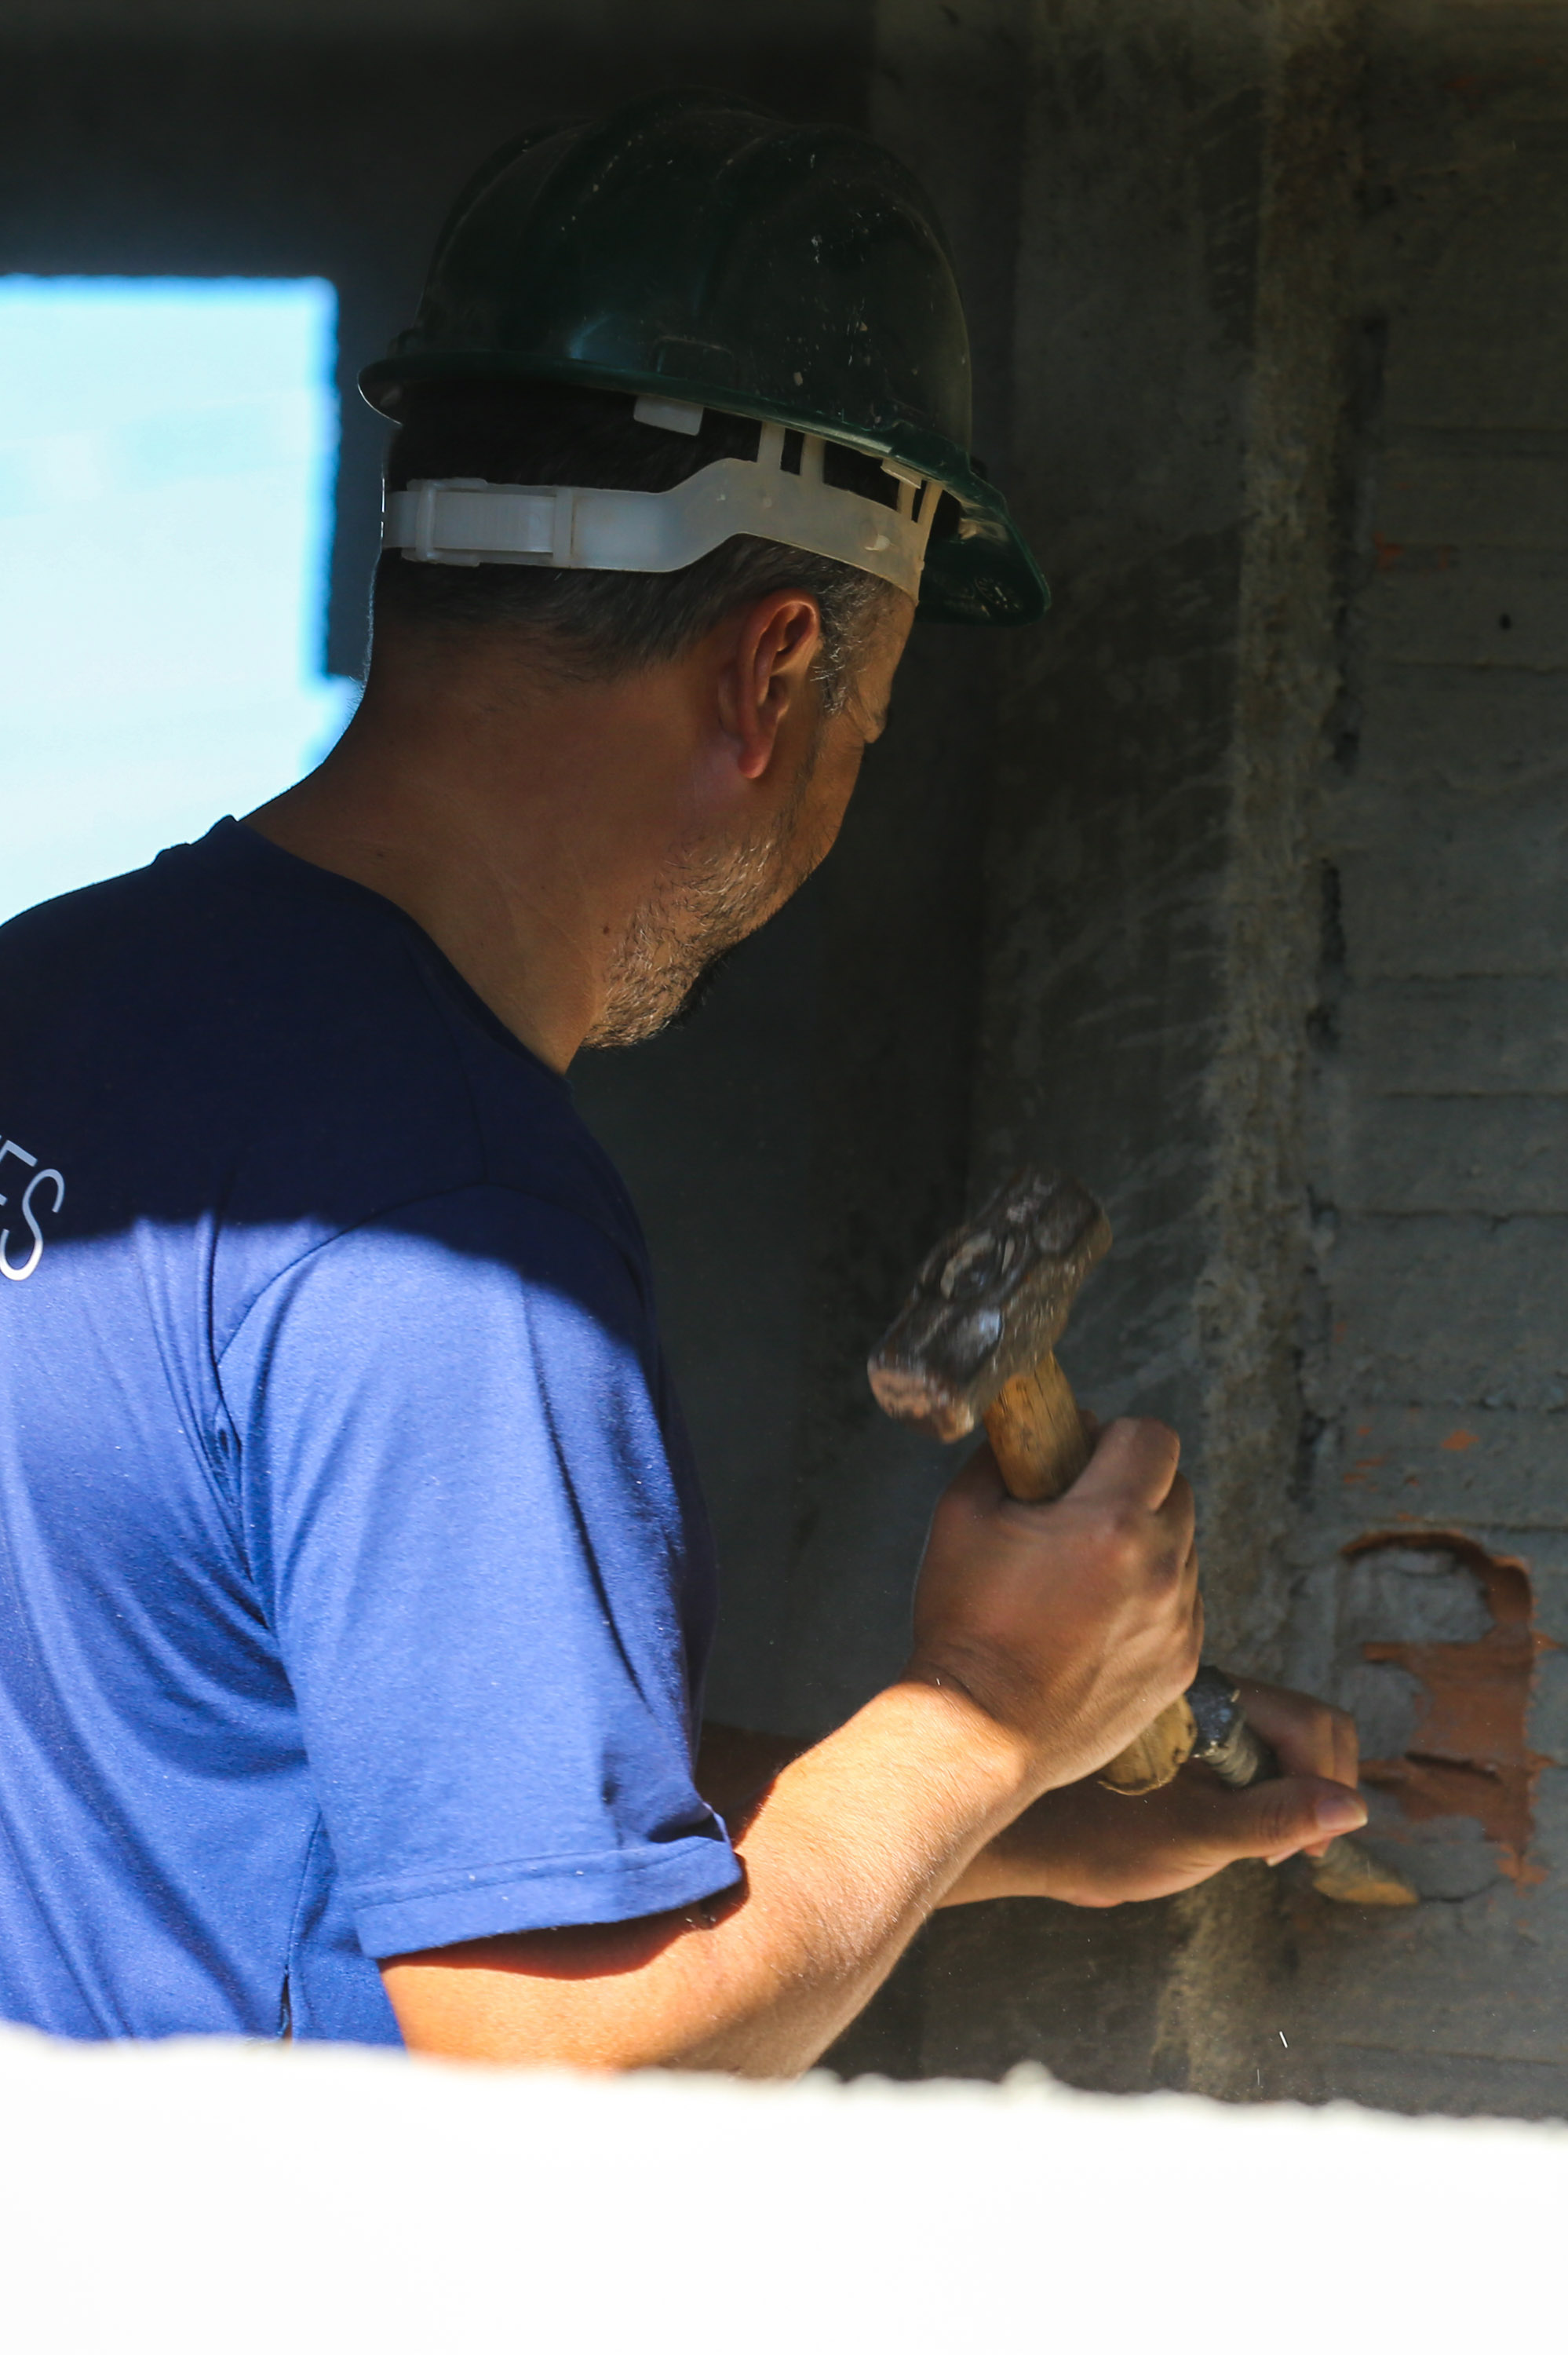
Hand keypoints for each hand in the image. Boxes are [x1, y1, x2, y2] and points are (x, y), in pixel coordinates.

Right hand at [907, 1419, 1202, 1797]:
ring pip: (1185, 1548)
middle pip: (1178, 1488)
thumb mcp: (960, 1515)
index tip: (1081, 1457)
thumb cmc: (966, 1626)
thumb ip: (1001, 1459)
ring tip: (1086, 1574)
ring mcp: (1177, 1621)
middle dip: (1134, 1486)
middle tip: (1081, 1512)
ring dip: (1146, 1544)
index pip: (1153, 1437)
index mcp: (1110, 1522)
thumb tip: (1029, 1437)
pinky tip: (1098, 1619)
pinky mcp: (1182, 1665)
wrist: (981, 1734)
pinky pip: (1184, 1604)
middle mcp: (1159, 1568)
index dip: (1113, 1436)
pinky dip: (1152, 1598)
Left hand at [945, 1679, 1366, 1906]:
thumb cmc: (1095, 1834)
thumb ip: (1275, 1818)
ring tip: (1250, 1846)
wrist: (1019, 1831)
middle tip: (1284, 1850)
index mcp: (1218, 1704)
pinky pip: (1237, 1752)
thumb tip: (1353, 1808)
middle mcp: (1209, 1698)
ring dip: (1278, 1792)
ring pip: (1271, 1741)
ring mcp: (1193, 1717)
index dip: (1328, 1785)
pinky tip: (1214, 1827)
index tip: (1304, 1845)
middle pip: (1301, 1727)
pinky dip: (1247, 1790)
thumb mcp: (1196, 1837)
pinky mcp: (1177, 1739)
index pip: (1315, 1724)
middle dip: (1309, 1788)